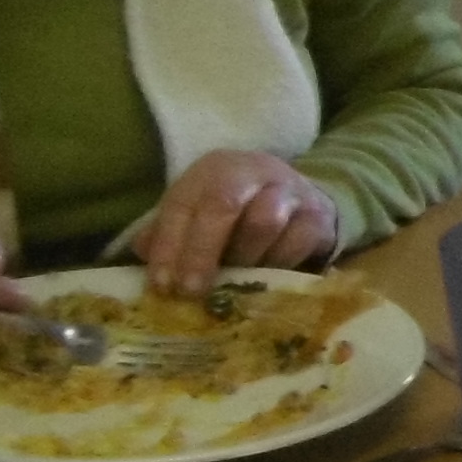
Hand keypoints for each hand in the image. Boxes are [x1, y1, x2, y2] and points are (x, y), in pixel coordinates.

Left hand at [137, 152, 338, 296]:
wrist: (300, 200)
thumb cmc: (239, 213)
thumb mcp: (200, 214)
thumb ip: (169, 232)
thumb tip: (143, 254)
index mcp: (215, 170)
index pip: (184, 203)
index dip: (169, 245)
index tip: (161, 285)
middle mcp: (252, 171)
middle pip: (224, 204)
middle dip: (202, 251)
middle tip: (190, 291)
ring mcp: (289, 190)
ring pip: (264, 222)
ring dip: (244, 258)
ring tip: (234, 281)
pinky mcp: (318, 214)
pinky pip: (297, 243)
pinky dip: (278, 264)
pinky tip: (267, 276)